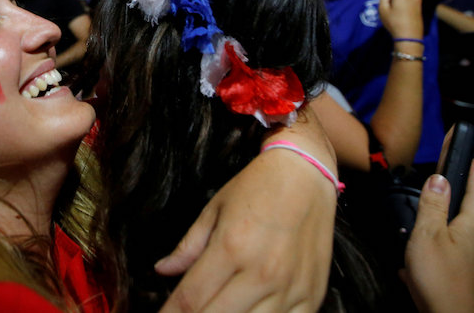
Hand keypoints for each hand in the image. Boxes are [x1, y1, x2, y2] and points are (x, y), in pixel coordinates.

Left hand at [156, 113, 335, 311]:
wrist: (307, 174)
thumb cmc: (257, 187)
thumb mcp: (215, 209)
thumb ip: (188, 246)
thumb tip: (162, 270)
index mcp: (232, 247)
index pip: (191, 299)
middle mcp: (262, 272)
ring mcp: (290, 288)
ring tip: (215, 308)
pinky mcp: (311, 296)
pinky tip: (247, 312)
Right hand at [403, 160, 473, 312]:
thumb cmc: (440, 280)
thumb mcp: (427, 235)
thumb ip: (433, 206)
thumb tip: (440, 178)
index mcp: (472, 230)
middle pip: (471, 221)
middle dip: (455, 210)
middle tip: (436, 201)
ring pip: (460, 246)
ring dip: (442, 239)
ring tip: (418, 240)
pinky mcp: (471, 288)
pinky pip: (453, 267)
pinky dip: (437, 263)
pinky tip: (417, 271)